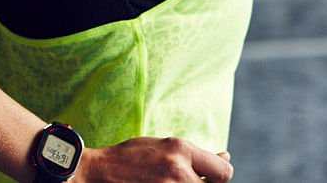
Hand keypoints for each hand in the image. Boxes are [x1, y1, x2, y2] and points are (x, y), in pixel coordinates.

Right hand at [78, 137, 231, 181]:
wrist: (100, 173)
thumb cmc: (133, 156)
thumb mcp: (166, 146)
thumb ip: (195, 154)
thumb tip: (226, 158)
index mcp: (181, 150)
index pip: (224, 173)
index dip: (219, 175)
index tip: (208, 176)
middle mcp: (178, 172)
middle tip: (184, 179)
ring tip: (171, 182)